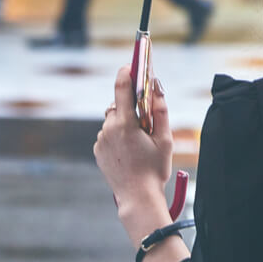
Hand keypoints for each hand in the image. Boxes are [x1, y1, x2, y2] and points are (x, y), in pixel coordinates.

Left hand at [94, 67, 173, 215]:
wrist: (137, 197)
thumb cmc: (154, 169)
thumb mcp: (164, 139)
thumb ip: (161, 110)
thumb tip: (157, 87)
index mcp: (125, 124)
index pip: (122, 88)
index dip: (126, 73)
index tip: (130, 64)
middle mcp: (109, 129)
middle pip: (119, 105)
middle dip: (131, 106)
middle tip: (146, 119)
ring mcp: (101, 141)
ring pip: (113, 121)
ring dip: (125, 123)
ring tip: (139, 142)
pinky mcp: (98, 150)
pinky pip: (108, 135)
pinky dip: (118, 136)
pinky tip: (130, 151)